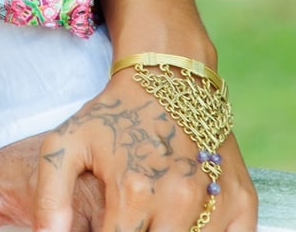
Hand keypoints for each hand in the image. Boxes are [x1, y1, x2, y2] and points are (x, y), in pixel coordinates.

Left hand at [0, 86, 256, 231]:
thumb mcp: (66, 144)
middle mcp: (180, 201)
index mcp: (133, 191)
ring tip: (150, 216)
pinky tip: (183, 222)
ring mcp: (217, 202)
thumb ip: (51, 197)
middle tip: (127, 220)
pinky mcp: (244, 203)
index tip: (101, 226)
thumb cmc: (113, 116)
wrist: (170, 78)